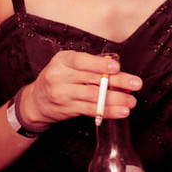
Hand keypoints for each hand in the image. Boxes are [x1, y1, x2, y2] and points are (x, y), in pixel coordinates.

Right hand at [18, 51, 142, 127]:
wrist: (36, 100)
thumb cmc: (58, 77)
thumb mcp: (68, 64)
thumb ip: (90, 65)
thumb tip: (119, 71)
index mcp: (63, 60)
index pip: (82, 61)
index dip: (100, 65)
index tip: (117, 67)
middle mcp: (60, 76)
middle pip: (93, 79)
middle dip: (117, 82)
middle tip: (135, 84)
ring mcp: (63, 94)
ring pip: (94, 97)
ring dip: (116, 100)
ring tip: (131, 101)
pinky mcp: (68, 109)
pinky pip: (91, 110)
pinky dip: (108, 111)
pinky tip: (121, 112)